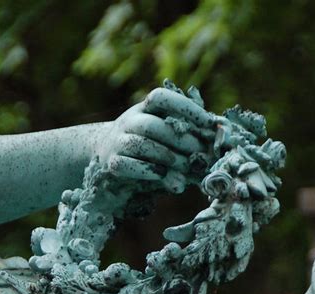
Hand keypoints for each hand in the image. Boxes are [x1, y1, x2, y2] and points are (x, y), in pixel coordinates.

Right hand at [96, 85, 215, 192]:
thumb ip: (183, 140)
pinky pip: (128, 165)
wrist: (106, 154)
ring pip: (141, 146)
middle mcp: (128, 121)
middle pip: (152, 125)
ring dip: (168, 157)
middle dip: (181, 140)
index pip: (160, 97)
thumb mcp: (162, 134)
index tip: (209, 123)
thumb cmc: (147, 144)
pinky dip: (149, 171)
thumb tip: (205, 156)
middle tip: (202, 153)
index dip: (185, 107)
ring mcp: (117, 142)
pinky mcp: (111, 163)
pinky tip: (163, 175)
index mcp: (144, 108)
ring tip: (188, 167)